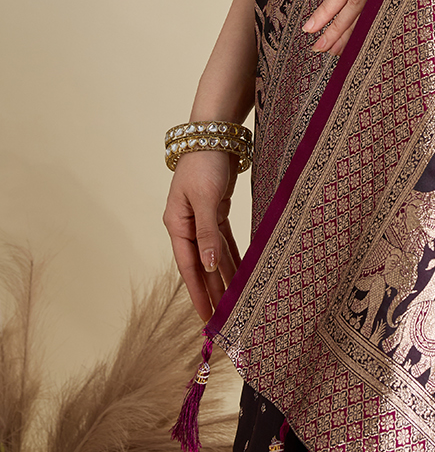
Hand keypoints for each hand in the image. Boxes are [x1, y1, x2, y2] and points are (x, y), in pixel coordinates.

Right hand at [163, 150, 241, 321]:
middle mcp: (186, 225)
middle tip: (223, 318)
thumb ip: (207, 233)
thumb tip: (208, 266)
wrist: (214, 133)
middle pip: (201, 265)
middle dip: (212, 290)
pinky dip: (231, 255)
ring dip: (224, 276)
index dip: (198, 292)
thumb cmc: (205, 163)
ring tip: (235, 300)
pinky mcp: (216, 209)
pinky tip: (240, 270)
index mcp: (177, 225)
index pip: (188, 267)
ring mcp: (201, 218)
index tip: (206, 317)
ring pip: (213, 254)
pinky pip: (224, 239)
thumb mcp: (205, 198)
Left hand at [302, 0, 427, 55]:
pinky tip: (367, 43)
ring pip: (371, 5)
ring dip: (351, 32)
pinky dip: (378, 26)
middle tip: (317, 48)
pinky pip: (393, 6)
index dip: (328, 8)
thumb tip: (364, 16)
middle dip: (334, 26)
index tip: (309, 28)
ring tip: (333, 51)